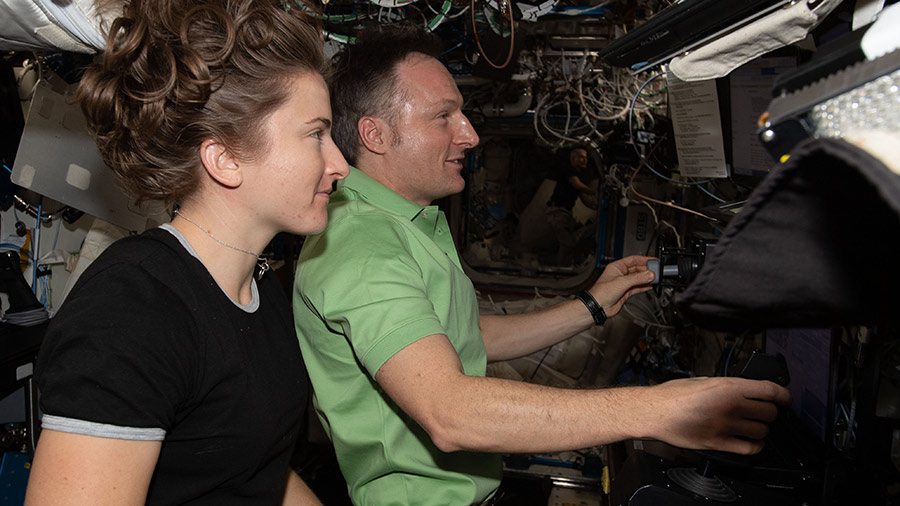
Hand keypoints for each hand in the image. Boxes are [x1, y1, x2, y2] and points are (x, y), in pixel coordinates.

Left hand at [588, 255, 654, 316]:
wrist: (598, 306)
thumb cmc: (601, 292)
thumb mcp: (621, 282)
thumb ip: (637, 278)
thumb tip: (650, 274)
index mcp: (617, 267)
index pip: (633, 260)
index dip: (644, 259)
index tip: (654, 260)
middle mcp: (621, 274)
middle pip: (637, 270)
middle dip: (647, 271)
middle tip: (657, 272)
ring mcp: (624, 284)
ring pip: (639, 279)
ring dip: (647, 279)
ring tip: (656, 279)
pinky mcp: (626, 292)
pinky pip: (638, 287)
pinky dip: (645, 287)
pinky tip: (651, 285)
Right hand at [637, 377, 791, 454]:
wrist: (654, 412)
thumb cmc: (672, 395)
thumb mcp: (703, 380)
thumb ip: (727, 386)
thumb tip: (745, 390)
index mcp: (728, 386)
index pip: (770, 391)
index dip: (783, 395)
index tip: (785, 398)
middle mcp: (730, 406)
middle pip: (770, 412)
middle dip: (770, 412)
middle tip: (764, 411)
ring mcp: (726, 426)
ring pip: (762, 431)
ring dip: (762, 428)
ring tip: (755, 425)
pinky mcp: (718, 443)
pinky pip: (749, 448)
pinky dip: (756, 446)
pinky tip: (753, 441)